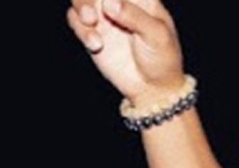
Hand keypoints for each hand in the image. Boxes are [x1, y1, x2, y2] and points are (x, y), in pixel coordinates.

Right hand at [66, 0, 184, 107]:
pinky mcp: (93, 32)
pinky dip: (81, 29)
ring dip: (81, 5)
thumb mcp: (157, 36)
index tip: (108, 1)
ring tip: (90, 20)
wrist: (153, 88)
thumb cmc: (163, 59)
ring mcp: (105, 17)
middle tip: (93, 10)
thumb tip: (109, 3)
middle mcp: (121, 3)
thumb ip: (135, 17)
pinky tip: (96, 44)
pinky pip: (76, 20)